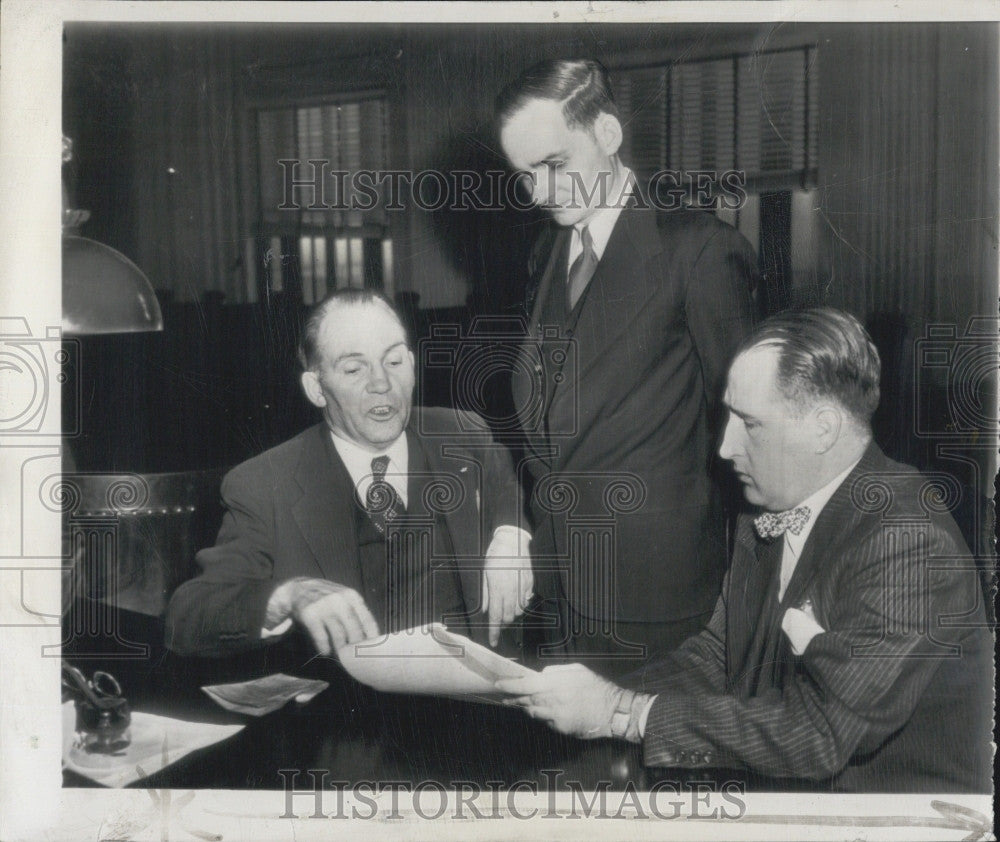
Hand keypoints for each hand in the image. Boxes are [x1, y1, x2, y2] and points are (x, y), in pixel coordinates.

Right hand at [271, 577, 378, 655]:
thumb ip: (357, 612)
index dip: (372, 638)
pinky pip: (321, 637)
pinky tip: (326, 652)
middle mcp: (340, 600)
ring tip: (342, 658)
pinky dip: (324, 647)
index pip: (368, 620)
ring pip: (339, 635)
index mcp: (352, 596)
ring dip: (341, 650)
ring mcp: (325, 607)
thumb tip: (371, 636)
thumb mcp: (344, 597)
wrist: (299, 588)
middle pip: (354, 630)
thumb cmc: (327, 597)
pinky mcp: (310, 615)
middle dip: (356, 647)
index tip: (373, 650)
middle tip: (357, 658)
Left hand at [482, 526, 533, 646]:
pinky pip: (526, 601)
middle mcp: (511, 591)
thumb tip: (485, 610)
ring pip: (519, 611)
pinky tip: (516, 596)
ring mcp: (522, 587)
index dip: (494, 632)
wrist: (512, 540)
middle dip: (503, 622)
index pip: (495, 617)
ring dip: (512, 613)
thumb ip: (485, 594)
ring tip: (506, 604)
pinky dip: (521, 603)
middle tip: (498, 618)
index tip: (493, 642)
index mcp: (497, 589)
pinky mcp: (530, 584)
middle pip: (508, 617)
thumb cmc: (496, 555)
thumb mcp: (484, 574)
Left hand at [495, 663, 623, 738]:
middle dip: (514, 698)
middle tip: (505, 696)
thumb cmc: (596, 688)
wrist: (613, 711)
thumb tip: (540, 675)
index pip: (526, 685)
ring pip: (533, 712)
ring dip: (528, 707)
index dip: (510, 685)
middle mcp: (554, 701)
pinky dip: (544, 716)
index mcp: (557, 684)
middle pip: (525, 700)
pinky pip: (546, 721)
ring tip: (525, 702)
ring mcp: (556, 717)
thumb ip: (556, 671)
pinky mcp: (561, 729)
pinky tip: (550, 711)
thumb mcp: (577, 670)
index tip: (498, 684)